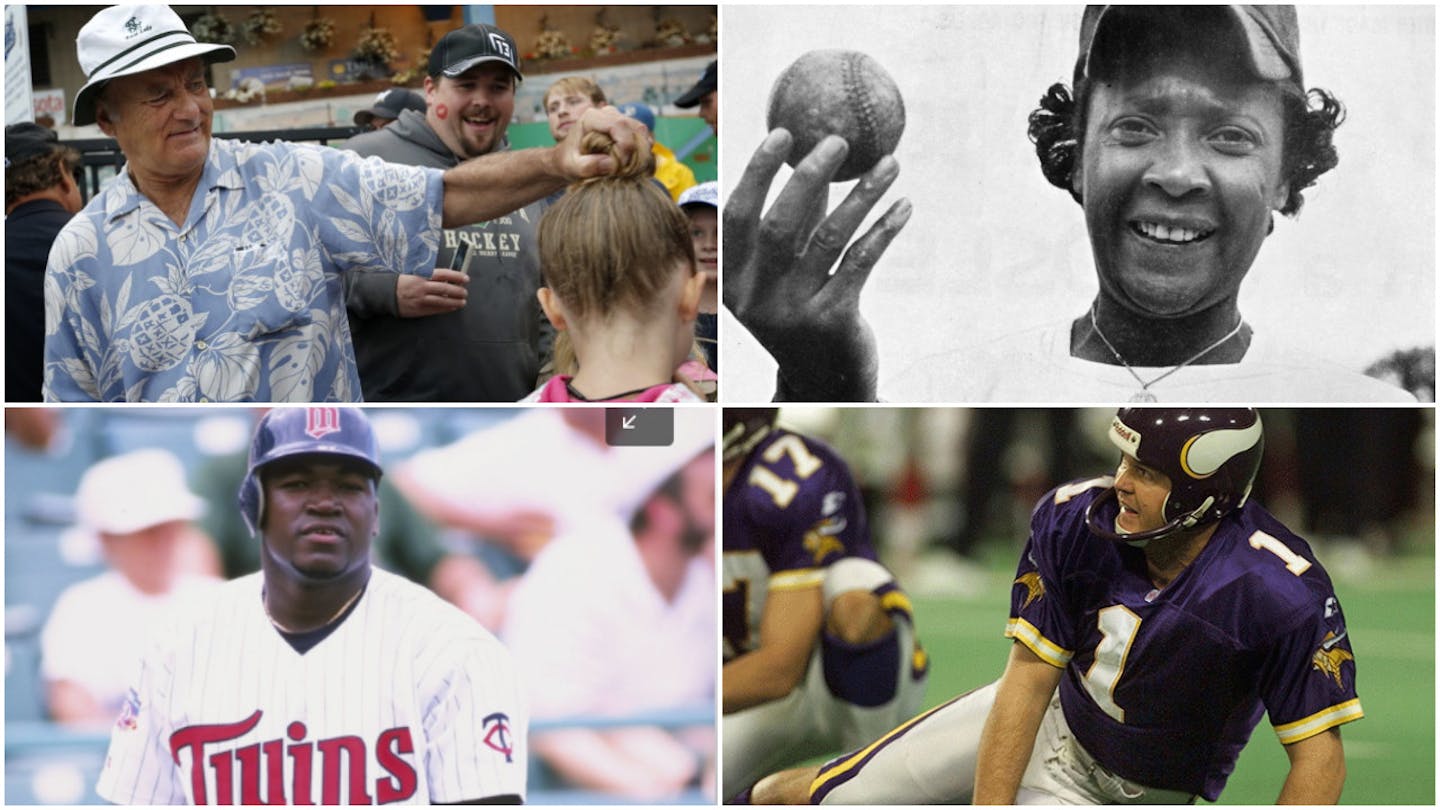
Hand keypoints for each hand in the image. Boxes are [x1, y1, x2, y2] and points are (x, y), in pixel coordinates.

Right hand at [395, 268, 468, 317]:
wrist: (386, 294)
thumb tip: (447, 279)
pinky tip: (452, 307)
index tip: (466, 278)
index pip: (443, 274)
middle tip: (465, 292)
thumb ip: (429, 277)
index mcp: (421, 276)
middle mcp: (422, 287)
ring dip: (454, 302)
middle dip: (458, 291)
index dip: (456, 276)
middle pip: (445, 288)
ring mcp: (421, 299)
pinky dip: (446, 309)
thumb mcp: (414, 274)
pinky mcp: (419, 309)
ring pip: (442, 301)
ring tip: (462, 302)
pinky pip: (436, 310)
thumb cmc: (402, 282)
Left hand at [557, 106, 654, 180]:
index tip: (620, 167)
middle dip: (635, 151)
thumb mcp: (573, 168)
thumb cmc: (569, 162)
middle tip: (626, 171)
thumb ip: (588, 166)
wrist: (569, 159)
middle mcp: (608, 113)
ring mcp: (619, 119)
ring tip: (629, 170)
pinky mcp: (627, 128)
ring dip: (641, 153)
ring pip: (642, 132)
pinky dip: (643, 153)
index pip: (619, 125)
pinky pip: (644, 138)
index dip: (625, 146)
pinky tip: (633, 166)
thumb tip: (610, 164)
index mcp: (591, 117)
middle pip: (634, 128)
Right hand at [724, 129, 910, 401]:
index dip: (758, 172)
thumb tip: (814, 154)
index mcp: (734, 280)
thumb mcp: (787, 273)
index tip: (785, 134)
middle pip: (780, 224)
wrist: (826, 379)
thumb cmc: (805, 309)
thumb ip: (795, 223)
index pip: (737, 216)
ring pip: (829, 238)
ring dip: (863, 195)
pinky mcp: (832, 320)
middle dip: (810, 176)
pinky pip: (860, 261)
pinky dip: (884, 229)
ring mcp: (793, 311)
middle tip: (840, 141)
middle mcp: (757, 297)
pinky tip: (903, 205)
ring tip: (891, 163)